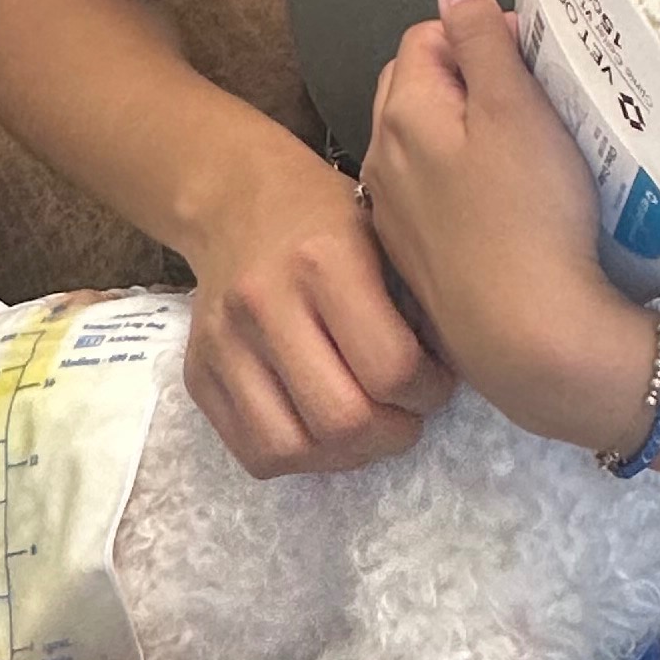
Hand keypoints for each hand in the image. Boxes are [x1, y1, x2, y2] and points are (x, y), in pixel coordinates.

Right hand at [179, 134, 455, 477]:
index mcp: (323, 260)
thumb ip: (415, 302)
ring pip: (291, 449)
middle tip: (408, 416)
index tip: (436, 382)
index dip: (429, 393)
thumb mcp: (385, 232)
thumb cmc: (328, 219)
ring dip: (346, 456)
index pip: (391, 369)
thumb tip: (461, 372)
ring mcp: (222, 344)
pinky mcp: (198, 375)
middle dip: (392, 433)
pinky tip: (326, 431)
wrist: (236, 200)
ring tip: (369, 429)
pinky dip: (302, 459)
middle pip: (341, 420)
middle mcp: (264, 303)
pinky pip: (253, 454)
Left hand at [358, 0, 659, 453]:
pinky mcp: (416, 258)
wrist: (527, 335)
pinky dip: (460, 185)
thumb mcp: (515, 107)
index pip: (426, 36)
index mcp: (404, 110)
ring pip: (421, 144)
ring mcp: (394, 213)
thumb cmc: (530, 214)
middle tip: (530, 101)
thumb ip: (482, 39)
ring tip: (523, 153)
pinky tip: (501, 207)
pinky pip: (430, 197)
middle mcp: (382, 156)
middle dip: (466, 79)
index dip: (480, 34)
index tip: (532, 61)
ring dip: (463, 133)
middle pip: (416, 87)